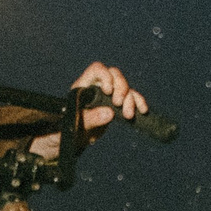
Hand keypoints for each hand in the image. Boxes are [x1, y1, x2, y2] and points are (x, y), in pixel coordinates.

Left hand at [29, 61, 145, 159]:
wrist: (72, 140)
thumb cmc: (68, 131)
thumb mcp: (76, 127)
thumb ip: (91, 119)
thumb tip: (109, 113)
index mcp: (83, 86)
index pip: (96, 70)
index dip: (105, 76)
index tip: (108, 91)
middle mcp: (97, 87)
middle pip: (115, 75)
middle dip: (121, 88)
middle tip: (118, 104)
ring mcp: (108, 95)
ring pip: (125, 87)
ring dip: (130, 98)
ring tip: (128, 115)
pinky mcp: (117, 105)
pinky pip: (131, 98)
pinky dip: (138, 102)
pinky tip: (143, 110)